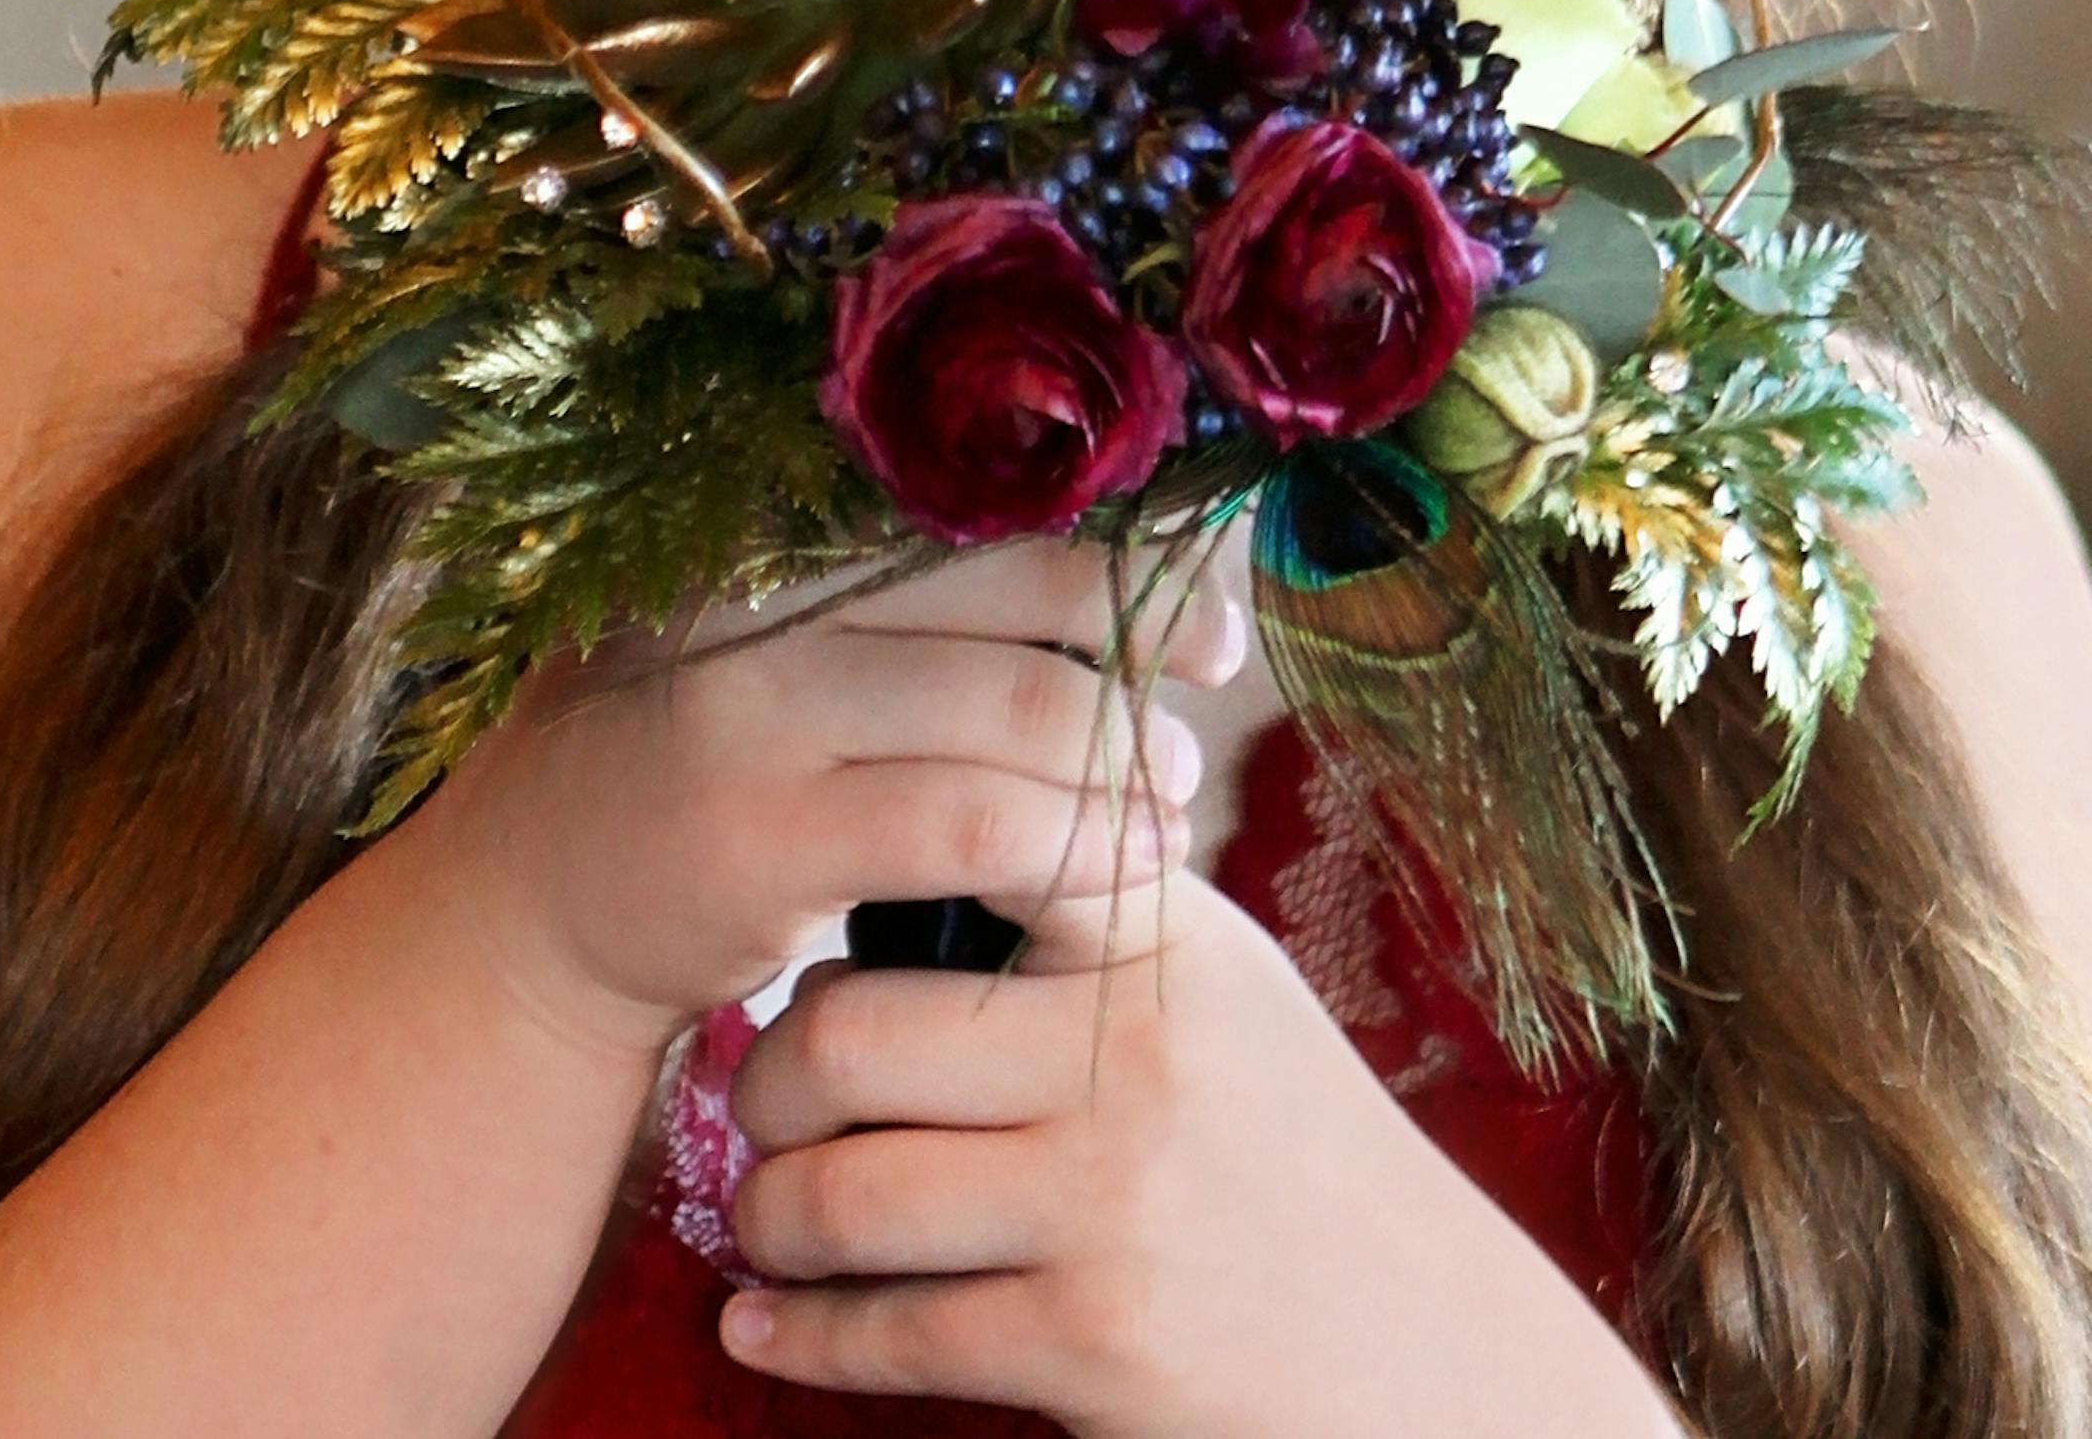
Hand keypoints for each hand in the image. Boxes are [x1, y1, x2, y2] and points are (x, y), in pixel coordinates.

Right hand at [410, 533, 1237, 1055]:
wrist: (539, 890)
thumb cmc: (707, 740)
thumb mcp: (779, 623)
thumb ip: (905, 579)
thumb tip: (1120, 530)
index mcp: (778, 510)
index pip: (983, 483)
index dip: (1116, 515)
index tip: (1202, 564)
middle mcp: (764, 586)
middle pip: (1018, 571)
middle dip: (1144, 624)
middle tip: (1212, 665)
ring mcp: (756, 711)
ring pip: (1015, 709)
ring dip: (1125, 750)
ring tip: (1169, 785)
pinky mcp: (764, 838)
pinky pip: (973, 827)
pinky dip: (1076, 843)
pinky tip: (1126, 865)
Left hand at [720, 872, 1674, 1438]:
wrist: (1435, 1356)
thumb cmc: (1294, 1158)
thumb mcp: (1225, 995)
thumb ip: (1091, 919)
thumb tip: (892, 864)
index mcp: (1165, 941)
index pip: (982, 839)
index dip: (864, 850)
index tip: (801, 900)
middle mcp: (1139, 1052)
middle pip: (851, 1034)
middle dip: (767, 1082)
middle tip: (760, 1104)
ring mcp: (1116, 1200)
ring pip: (844, 1195)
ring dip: (767, 1217)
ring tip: (765, 1219)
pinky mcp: (1096, 1340)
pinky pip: (889, 1333)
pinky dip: (801, 1336)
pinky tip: (767, 1325)